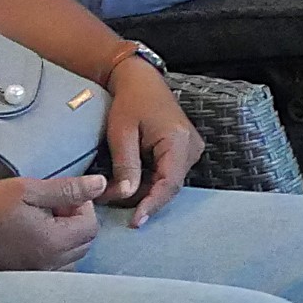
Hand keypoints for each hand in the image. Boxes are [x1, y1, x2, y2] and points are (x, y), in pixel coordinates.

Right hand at [0, 173, 107, 274]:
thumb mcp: (26, 190)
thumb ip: (67, 188)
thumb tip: (102, 184)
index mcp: (54, 242)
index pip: (91, 225)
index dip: (82, 204)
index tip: (59, 194)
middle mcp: (49, 265)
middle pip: (85, 243)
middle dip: (76, 220)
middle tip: (49, 205)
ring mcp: (35, 276)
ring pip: (71, 258)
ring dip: (66, 237)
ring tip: (39, 220)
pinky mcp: (21, 280)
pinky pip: (52, 269)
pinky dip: (52, 253)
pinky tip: (30, 237)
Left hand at [101, 60, 199, 222]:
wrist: (140, 80)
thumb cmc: (130, 102)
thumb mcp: (122, 133)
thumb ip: (126, 165)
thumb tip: (127, 195)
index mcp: (179, 141)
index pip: (169, 183)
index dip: (152, 204)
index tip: (135, 222)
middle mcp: (191, 147)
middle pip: (169, 185)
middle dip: (141, 198)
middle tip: (110, 201)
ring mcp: (190, 149)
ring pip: (167, 182)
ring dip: (142, 190)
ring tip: (113, 191)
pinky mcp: (183, 150)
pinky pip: (166, 173)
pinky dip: (147, 180)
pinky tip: (126, 181)